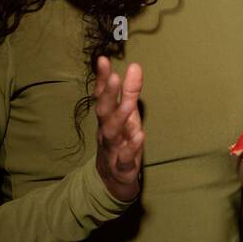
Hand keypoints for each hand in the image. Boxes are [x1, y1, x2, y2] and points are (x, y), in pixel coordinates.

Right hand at [94, 55, 144, 203]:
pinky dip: (131, 147)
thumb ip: (130, 92)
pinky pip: (125, 158)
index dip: (103, 79)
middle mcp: (106, 132)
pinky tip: (140, 136)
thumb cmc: (122, 141)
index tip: (104, 60)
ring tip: (129, 104)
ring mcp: (113, 150)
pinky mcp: (123, 167)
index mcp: (107, 118)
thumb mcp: (128, 116)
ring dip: (120, 118)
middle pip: (104, 112)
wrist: (114, 181)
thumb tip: (135, 65)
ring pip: (112, 134)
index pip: (102, 96)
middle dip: (108, 95)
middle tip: (114, 77)